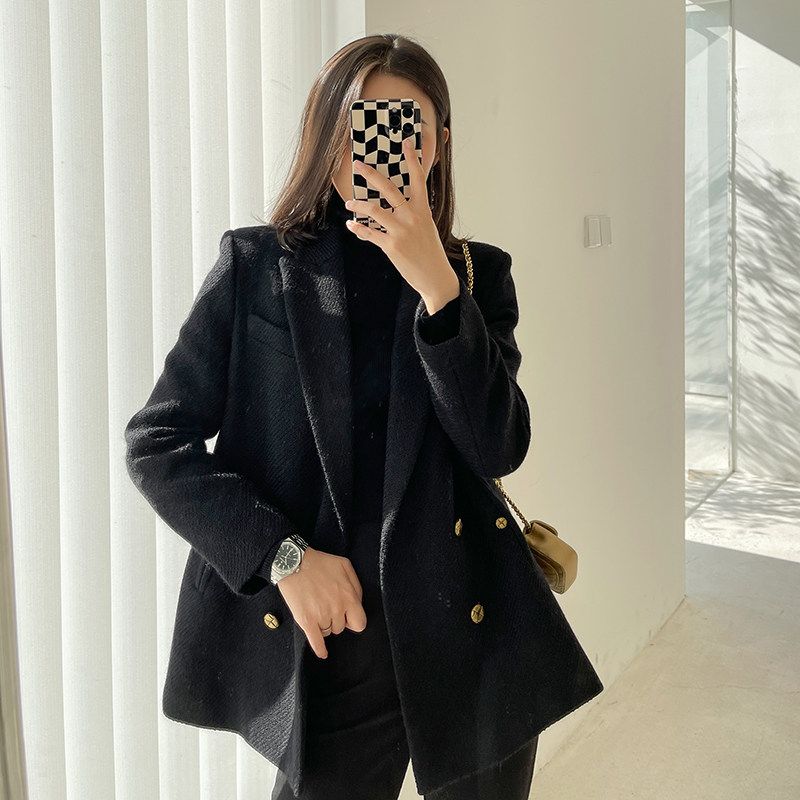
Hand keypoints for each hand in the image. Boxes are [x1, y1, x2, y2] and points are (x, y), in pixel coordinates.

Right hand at [276, 546, 365, 658]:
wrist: (294, 564)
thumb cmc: (319, 563)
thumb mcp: (345, 566)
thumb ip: (355, 586)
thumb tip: (358, 602)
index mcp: (349, 597)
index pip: (360, 623)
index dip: (353, 620)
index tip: (347, 617)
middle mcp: (337, 609)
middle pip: (341, 628)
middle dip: (336, 619)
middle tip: (326, 606)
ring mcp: (321, 616)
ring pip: (328, 632)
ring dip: (324, 625)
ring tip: (316, 609)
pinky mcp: (306, 621)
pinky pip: (316, 642)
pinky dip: (320, 649)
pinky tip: (322, 653)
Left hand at [344, 138, 459, 313]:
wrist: (435, 276)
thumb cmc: (430, 251)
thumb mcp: (426, 226)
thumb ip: (413, 212)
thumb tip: (397, 203)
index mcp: (423, 209)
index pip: (418, 178)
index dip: (412, 159)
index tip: (406, 142)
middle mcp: (412, 217)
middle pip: (389, 188)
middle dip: (371, 174)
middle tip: (358, 165)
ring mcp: (401, 231)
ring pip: (374, 210)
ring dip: (358, 204)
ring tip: (350, 202)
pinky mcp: (391, 246)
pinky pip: (369, 233)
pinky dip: (358, 229)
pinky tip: (351, 225)